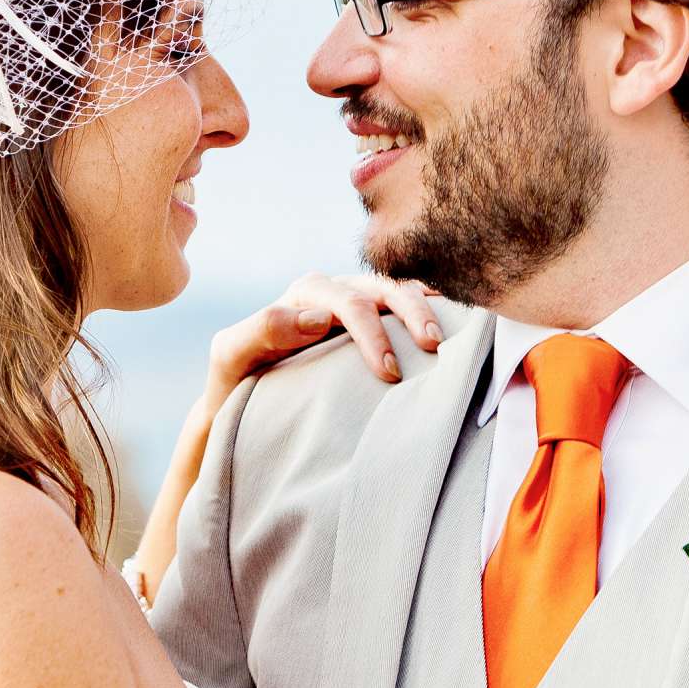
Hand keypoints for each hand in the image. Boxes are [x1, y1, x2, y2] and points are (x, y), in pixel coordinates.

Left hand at [206, 273, 440, 401]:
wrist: (241, 398)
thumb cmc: (235, 379)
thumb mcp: (231, 354)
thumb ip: (263, 329)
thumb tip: (318, 317)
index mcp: (304, 294)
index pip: (347, 302)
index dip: (371, 332)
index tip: (388, 371)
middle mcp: (333, 291)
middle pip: (381, 289)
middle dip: (409, 313)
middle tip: (432, 347)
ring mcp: (356, 303)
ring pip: (399, 291)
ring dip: (426, 310)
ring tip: (444, 340)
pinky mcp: (374, 323)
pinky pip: (407, 305)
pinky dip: (433, 307)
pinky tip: (457, 321)